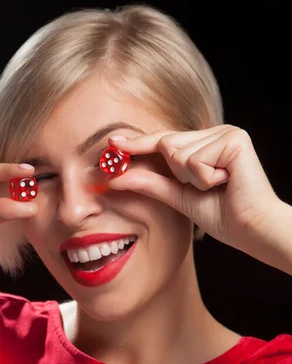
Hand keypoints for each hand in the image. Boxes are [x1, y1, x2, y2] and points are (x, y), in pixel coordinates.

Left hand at [108, 125, 281, 251]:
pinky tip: (226, 182)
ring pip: (177, 152)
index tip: (112, 141)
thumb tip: (116, 178)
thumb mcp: (179, 197)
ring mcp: (226, 133)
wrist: (252, 230)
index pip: (164, 141)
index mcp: (206, 144)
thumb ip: (150, 183)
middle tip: (208, 188)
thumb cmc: (224, 216)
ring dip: (192, 179)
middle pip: (167, 144)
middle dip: (178, 175)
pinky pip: (194, 159)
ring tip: (218, 186)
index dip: (138, 143)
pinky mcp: (234, 139)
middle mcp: (216, 133)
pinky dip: (204, 179)